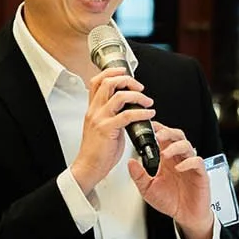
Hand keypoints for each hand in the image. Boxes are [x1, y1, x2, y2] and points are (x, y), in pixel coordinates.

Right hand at [70, 68, 154, 194]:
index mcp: (92, 109)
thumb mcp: (103, 127)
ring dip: (138, 95)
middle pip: (108, 83)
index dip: (111, 72)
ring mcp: (100, 119)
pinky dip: (142, 112)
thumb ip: (113, 116)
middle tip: (140, 87)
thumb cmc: (98, 151)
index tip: (124, 71)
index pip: (97, 81)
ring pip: (119, 96)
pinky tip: (149, 115)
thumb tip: (129, 109)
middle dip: (127, 80)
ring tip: (148, 101)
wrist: (89, 167)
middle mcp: (94, 111)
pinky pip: (128, 115)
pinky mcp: (107, 129)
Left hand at [130, 123, 214, 238]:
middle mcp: (179, 160)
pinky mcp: (200, 174)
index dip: (157, 130)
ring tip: (165, 153)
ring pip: (187, 146)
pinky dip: (188, 162)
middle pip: (177, 136)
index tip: (148, 127)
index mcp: (167, 160)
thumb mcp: (148, 189)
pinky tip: (179, 167)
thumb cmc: (171, 202)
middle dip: (167, 132)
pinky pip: (197, 162)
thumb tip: (130, 162)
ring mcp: (190, 166)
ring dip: (175, 146)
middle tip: (157, 135)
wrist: (186, 217)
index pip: (164, 139)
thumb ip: (138, 176)